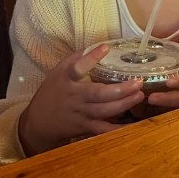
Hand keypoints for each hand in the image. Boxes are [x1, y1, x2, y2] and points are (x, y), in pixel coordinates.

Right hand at [18, 44, 144, 155]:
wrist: (39, 123)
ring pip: (105, 111)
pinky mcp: (86, 128)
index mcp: (67, 80)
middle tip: (138, 82)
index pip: (77, 68)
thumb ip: (76, 60)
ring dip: (124, 104)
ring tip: (139, 95)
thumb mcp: (58, 72)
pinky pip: (104, 130)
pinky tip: (134, 125)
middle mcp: (75, 97)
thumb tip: (97, 47)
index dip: (90, 58)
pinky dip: (118, 129)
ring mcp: (81, 114)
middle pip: (99, 94)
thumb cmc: (51, 92)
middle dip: (120, 89)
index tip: (106, 48)